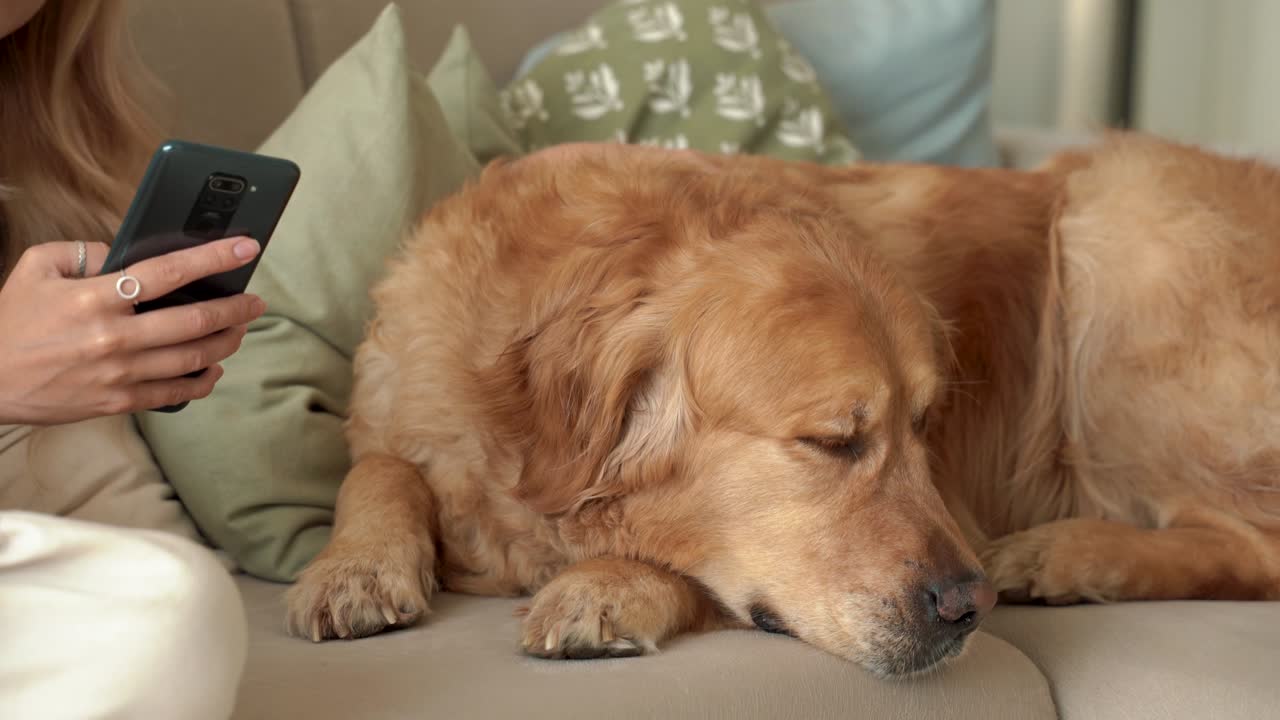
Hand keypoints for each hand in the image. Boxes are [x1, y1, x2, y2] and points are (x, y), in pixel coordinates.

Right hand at [0, 235, 267, 424]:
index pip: (170, 271)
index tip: (246, 246)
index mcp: (96, 297)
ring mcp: (119, 373)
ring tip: (240, 329)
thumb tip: (124, 251)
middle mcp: (114, 336)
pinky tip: (214, 368)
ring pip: (193, 358)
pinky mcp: (118, 402)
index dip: (215, 257)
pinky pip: (174, 392)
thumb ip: (83, 250)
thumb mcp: (37, 268)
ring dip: (226, 342)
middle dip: (235, 308)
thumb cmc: (11, 320)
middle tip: (256, 300)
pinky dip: (202, 381)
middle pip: (195, 320)